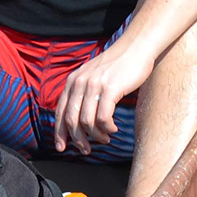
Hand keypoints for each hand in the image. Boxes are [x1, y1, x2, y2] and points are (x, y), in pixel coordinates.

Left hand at [52, 40, 153, 155]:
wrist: (136, 47)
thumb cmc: (117, 64)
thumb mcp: (93, 75)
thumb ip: (83, 92)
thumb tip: (78, 119)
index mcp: (73, 80)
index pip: (60, 111)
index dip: (59, 133)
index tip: (62, 147)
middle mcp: (80, 82)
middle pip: (71, 120)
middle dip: (78, 139)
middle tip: (87, 150)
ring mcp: (95, 85)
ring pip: (87, 122)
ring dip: (96, 135)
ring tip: (105, 138)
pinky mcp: (110, 89)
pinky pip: (104, 118)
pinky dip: (108, 128)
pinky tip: (113, 129)